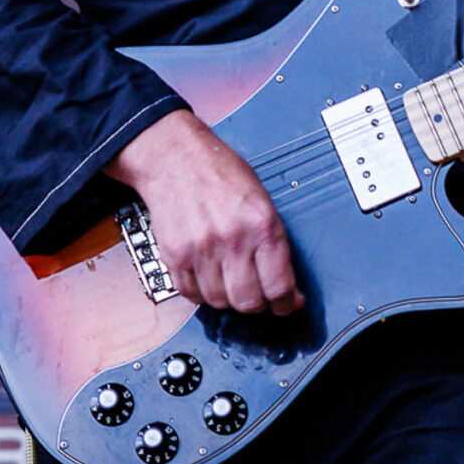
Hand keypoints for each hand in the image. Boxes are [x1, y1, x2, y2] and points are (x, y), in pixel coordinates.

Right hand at [105, 109, 303, 315]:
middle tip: (258, 294)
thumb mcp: (262, 199)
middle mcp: (232, 240)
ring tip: (229, 280)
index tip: (288, 304)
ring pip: (219, 302)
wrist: (176, 158)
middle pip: (249, 302)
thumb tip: (285, 281)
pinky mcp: (175, 257)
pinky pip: (191, 295)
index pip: (280, 285)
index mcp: (262, 224)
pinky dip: (201, 293)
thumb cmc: (220, 173)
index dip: (287, 303)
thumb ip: (273, 241)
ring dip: (227, 298)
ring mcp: (201, 251)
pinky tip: (207, 277)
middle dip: (258, 304)